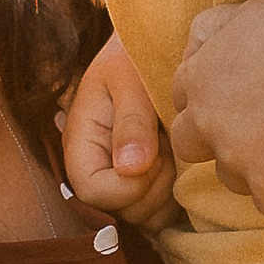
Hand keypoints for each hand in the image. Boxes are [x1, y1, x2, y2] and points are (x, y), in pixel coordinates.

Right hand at [61, 35, 177, 226]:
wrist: (151, 47)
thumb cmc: (134, 57)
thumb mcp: (130, 79)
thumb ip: (132, 122)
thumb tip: (131, 168)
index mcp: (81, 142)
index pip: (92, 191)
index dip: (127, 186)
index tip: (154, 157)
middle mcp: (96, 167)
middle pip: (119, 210)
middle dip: (152, 188)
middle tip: (170, 149)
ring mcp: (120, 178)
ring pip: (143, 217)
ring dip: (167, 193)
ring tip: (174, 152)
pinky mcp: (144, 183)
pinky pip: (160, 213)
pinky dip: (176, 199)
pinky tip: (182, 166)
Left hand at [171, 0, 263, 219]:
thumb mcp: (250, 10)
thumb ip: (214, 26)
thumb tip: (197, 41)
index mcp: (199, 76)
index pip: (182, 98)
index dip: (208, 100)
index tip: (236, 99)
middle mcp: (207, 119)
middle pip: (190, 145)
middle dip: (214, 141)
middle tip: (252, 132)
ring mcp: (236, 155)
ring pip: (230, 178)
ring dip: (252, 170)